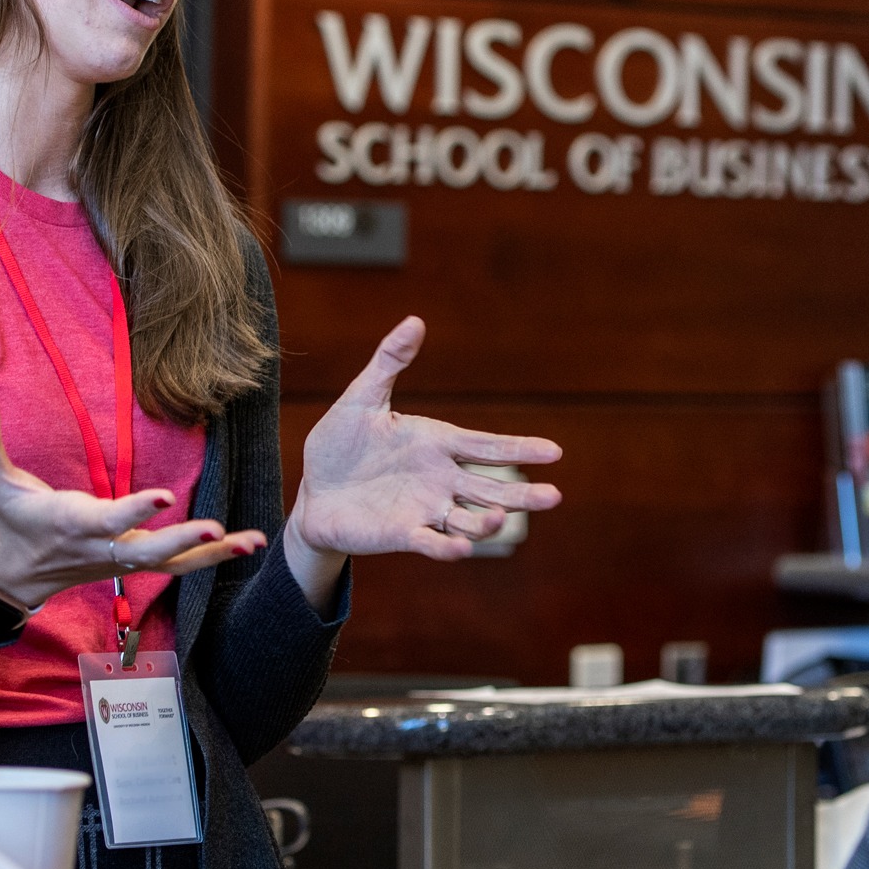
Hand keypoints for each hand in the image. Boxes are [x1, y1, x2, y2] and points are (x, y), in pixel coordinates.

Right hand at [0, 390, 262, 607]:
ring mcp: (122, 560)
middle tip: (216, 529)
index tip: (166, 496)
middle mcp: (102, 546)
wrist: (13, 573)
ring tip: (251, 541)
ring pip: (171, 564)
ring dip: (212, 554)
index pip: (107, 519)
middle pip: (147, 551)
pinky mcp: (134, 564)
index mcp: (72, 523)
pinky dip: (212, 558)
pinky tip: (246, 545)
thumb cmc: (7, 518)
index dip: (136, 510)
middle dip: (182, 541)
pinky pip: (178, 565)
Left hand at [287, 317, 562, 587]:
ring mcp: (424, 509)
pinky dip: (448, 547)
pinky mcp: (402, 534)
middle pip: (491, 488)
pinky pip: (431, 542)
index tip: (554, 451)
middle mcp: (440, 479)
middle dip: (523, 495)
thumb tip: (415, 320)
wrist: (313, 494)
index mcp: (437, 444)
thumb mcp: (361, 398)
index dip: (520, 449)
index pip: (487, 446)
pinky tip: (462, 548)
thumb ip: (389, 363)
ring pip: (469, 519)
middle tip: (555, 496)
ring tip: (501, 517)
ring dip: (488, 522)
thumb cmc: (339, 446)